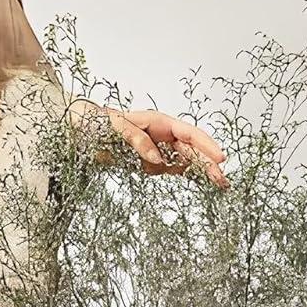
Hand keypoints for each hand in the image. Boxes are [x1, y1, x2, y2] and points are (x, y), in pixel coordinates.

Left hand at [106, 108, 228, 188]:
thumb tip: (157, 159)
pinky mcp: (150, 163)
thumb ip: (138, 142)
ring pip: (184, 161)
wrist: (84, 130)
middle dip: (208, 164)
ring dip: (200, 172)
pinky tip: (199, 181)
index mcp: (160, 123)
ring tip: (218, 184)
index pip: (189, 134)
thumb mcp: (118, 127)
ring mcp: (159, 149)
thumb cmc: (101, 123)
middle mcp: (163, 136)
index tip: (219, 158)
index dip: (206, 145)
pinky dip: (182, 175)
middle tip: (222, 180)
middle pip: (191, 150)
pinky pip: (170, 169)